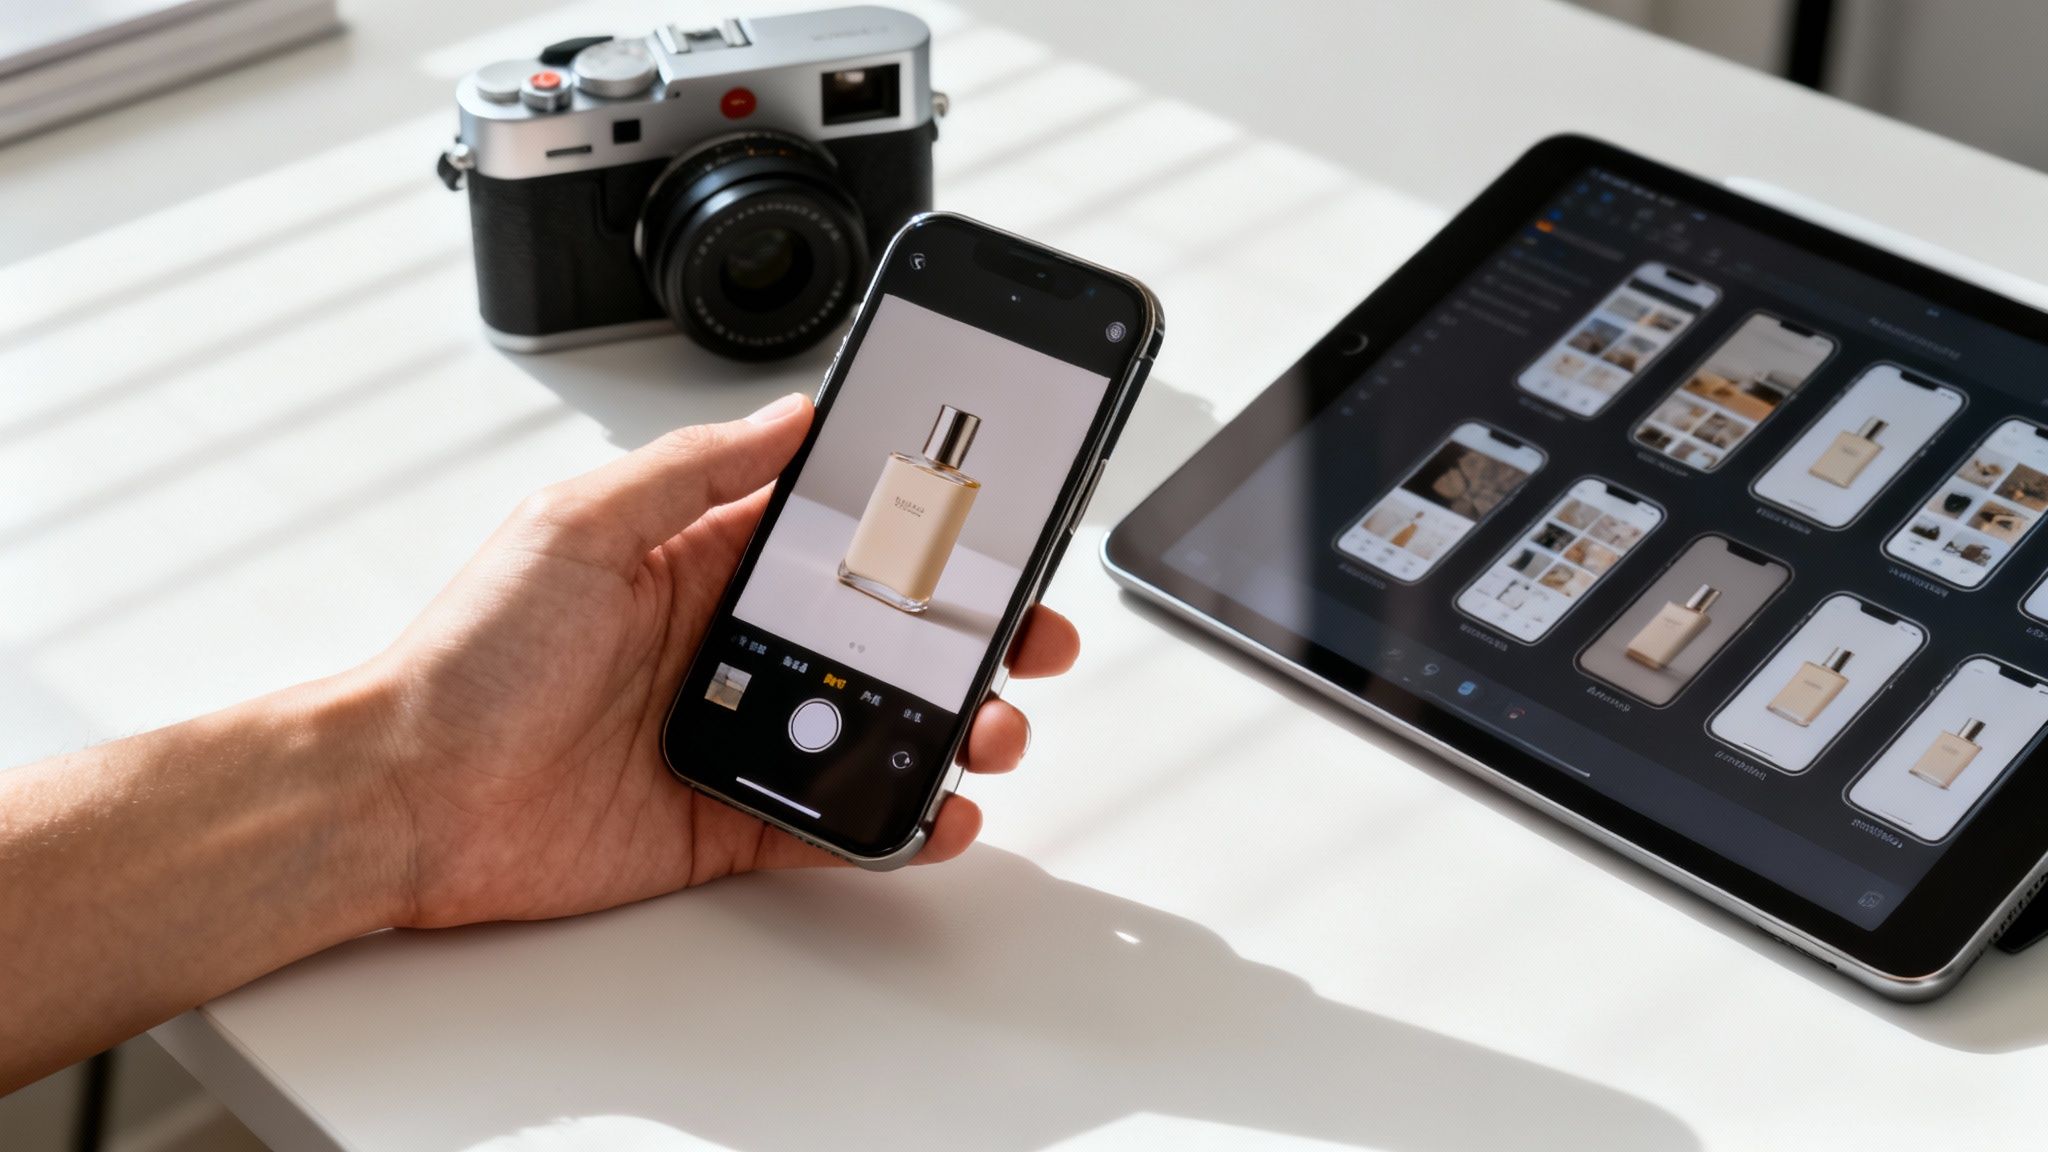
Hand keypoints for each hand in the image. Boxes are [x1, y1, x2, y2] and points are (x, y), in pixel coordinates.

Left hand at [360, 393, 1079, 928]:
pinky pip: (833, 819)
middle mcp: (730, 644)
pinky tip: (939, 812)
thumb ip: (693, 469)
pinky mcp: (728, 818)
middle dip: (969, 634)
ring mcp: (738, 732)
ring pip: (876, 727)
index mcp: (701, 560)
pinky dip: (895, 822)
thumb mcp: (580, 524)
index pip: (838, 535)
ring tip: (992, 729)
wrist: (407, 795)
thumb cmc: (470, 657)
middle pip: (882, 634)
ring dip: (951, 727)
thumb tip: (789, 414)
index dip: (920, 531)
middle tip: (1027, 635)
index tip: (988, 525)